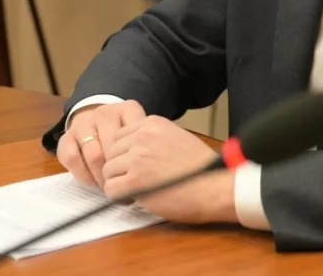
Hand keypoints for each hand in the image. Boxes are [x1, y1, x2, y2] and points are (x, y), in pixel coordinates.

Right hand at [57, 100, 145, 188]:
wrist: (98, 124)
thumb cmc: (127, 137)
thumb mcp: (142, 135)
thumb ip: (148, 148)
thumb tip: (154, 177)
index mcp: (128, 109)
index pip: (135, 138)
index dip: (136, 164)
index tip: (140, 180)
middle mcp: (105, 112)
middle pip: (113, 148)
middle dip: (118, 173)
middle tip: (124, 189)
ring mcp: (84, 123)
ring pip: (94, 155)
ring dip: (101, 177)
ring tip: (109, 188)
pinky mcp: (66, 137)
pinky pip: (73, 159)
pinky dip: (83, 175)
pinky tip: (92, 182)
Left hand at [102, 115, 235, 223]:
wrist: (214, 186)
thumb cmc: (202, 167)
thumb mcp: (177, 137)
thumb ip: (154, 139)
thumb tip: (134, 149)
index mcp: (153, 123)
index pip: (120, 135)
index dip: (125, 153)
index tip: (135, 165)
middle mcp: (143, 136)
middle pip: (111, 152)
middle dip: (120, 168)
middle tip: (134, 180)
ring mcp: (138, 158)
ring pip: (108, 170)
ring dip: (119, 182)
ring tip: (136, 190)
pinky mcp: (135, 181)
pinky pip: (111, 189)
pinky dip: (119, 197)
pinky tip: (134, 199)